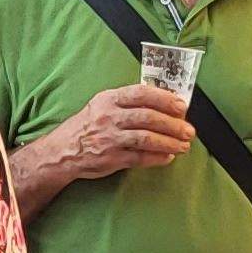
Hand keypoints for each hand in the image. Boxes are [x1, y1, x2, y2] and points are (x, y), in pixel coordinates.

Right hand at [46, 80, 195, 180]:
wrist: (63, 150)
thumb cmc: (88, 125)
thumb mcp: (103, 105)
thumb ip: (128, 102)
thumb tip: (163, 103)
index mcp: (109, 99)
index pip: (141, 94)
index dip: (164, 99)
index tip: (181, 106)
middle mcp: (109, 117)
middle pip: (147, 118)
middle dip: (172, 124)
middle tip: (188, 130)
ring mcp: (110, 138)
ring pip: (146, 139)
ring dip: (169, 143)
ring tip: (183, 146)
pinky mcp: (111, 158)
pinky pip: (139, 158)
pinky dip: (156, 158)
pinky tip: (168, 157)